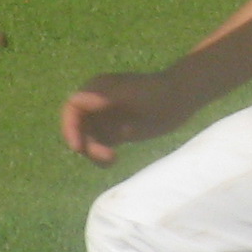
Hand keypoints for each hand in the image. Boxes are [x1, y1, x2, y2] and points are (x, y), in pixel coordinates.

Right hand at [60, 70, 196, 165]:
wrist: (181, 99)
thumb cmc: (157, 92)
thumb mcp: (130, 95)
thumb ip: (104, 97)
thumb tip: (76, 98)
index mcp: (96, 89)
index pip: (72, 108)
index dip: (70, 128)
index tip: (78, 146)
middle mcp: (95, 104)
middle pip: (78, 128)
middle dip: (86, 144)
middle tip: (106, 156)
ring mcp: (105, 119)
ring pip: (88, 140)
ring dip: (93, 152)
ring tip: (111, 160)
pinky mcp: (115, 132)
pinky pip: (100, 146)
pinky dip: (101, 156)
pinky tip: (112, 162)